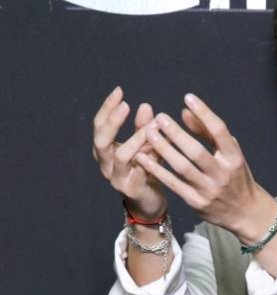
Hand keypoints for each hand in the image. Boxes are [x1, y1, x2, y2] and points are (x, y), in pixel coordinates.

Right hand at [92, 86, 167, 218]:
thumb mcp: (143, 147)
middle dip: (113, 121)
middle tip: (125, 105)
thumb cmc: (145, 171)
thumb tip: (145, 105)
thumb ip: (142, 128)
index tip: (119, 90)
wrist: (149, 204)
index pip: (99, 125)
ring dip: (136, 139)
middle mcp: (106, 164)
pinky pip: (139, 173)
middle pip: (101, 140)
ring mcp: (117, 178)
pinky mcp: (132, 190)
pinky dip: (149, 159)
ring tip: (151, 127)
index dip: (107, 108)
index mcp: (105, 151)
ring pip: (121, 156)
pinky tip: (159, 148)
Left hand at [136, 93, 276, 239]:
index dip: (204, 113)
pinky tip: (143, 157)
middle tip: (160, 118)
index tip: (188, 97)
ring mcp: (209, 190)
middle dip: (177, 133)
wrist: (244, 213)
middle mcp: (222, 174)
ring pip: (182, 167)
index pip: (219, 131)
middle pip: (196, 151)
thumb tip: (185, 112)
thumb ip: (207, 133)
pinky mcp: (196, 202)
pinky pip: (173, 184)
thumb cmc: (235, 177)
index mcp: (234, 158)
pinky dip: (157, 170)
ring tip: (149, 132)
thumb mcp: (229, 153)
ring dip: (163, 149)